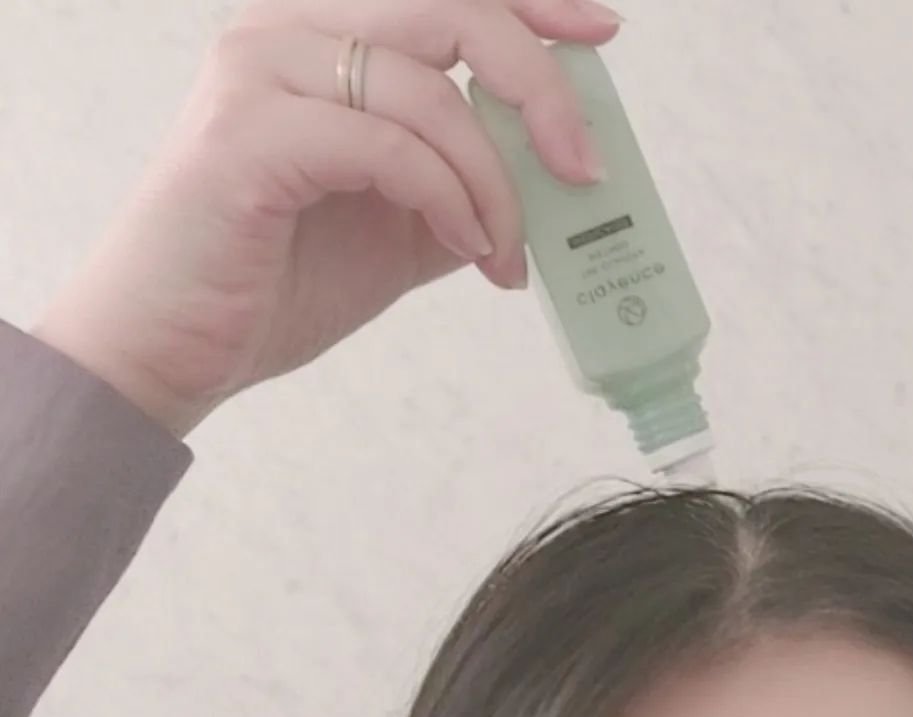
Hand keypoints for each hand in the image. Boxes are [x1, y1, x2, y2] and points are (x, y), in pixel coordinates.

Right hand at [34, 0, 619, 435]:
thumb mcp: (400, 225)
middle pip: (453, 7)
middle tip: (583, 170)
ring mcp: (262, 69)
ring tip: (506, 255)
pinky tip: (469, 252)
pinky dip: (447, 201)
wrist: (176, 349)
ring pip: (428, 89)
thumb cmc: (276, 280)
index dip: (533, 0)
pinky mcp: (247, 133)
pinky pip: (389, 147)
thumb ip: (463, 182)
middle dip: (539, 87)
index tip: (600, 32)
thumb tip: (556, 176)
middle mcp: (288, 26)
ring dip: (494, 182)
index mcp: (324, 31)